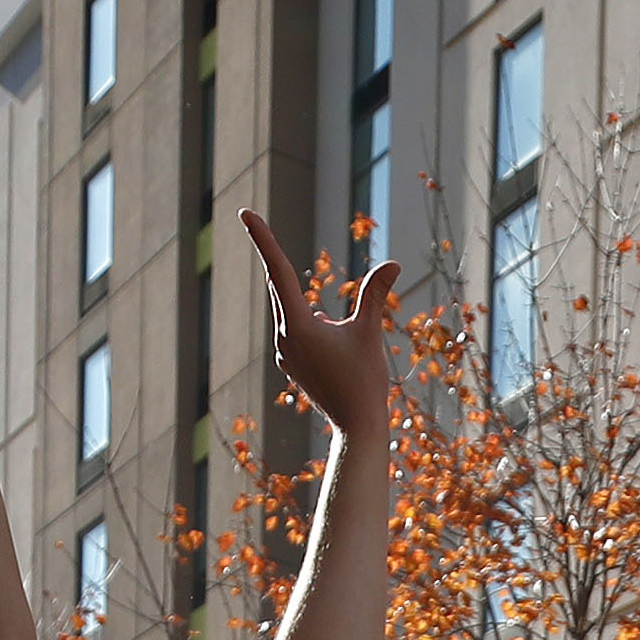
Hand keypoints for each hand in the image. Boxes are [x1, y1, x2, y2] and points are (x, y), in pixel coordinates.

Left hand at [235, 208, 398, 443]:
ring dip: (304, 302)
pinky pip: (296, 331)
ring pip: (291, 311)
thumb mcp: (370, 333)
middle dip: (276, 261)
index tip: (246, 213)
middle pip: (280, 287)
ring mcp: (285, 352)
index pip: (278, 271)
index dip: (263, 239)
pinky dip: (308, 323)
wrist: (357, 426)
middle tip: (253, 220)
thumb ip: (375, 296)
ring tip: (335, 332)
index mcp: (298, 326)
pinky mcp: (291, 364)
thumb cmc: (365, 380)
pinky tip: (332, 343)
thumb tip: (393, 265)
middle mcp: (284, 337)